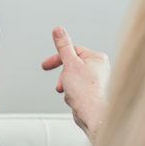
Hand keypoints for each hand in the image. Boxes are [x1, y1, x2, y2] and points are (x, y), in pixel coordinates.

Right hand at [42, 27, 109, 141]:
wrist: (93, 116)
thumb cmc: (85, 92)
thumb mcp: (70, 64)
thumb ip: (63, 47)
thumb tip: (58, 30)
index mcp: (97, 58)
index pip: (73, 51)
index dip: (58, 58)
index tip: (45, 66)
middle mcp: (99, 68)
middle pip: (71, 66)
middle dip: (64, 77)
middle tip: (63, 85)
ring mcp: (96, 82)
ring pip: (72, 80)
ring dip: (67, 87)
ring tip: (71, 94)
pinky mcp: (91, 93)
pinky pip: (76, 90)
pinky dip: (72, 95)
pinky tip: (75, 101)